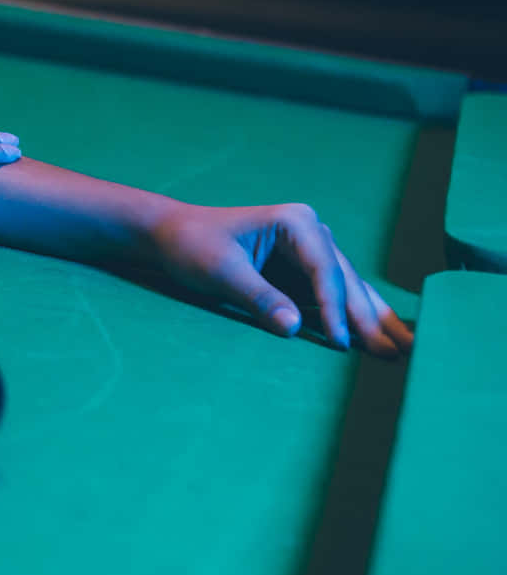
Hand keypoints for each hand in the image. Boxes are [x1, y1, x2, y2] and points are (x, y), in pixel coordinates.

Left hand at [144, 202, 412, 355]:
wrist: (170, 235)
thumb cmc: (192, 246)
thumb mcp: (221, 272)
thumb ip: (258, 298)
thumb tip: (294, 328)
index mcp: (295, 222)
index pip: (324, 271)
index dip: (335, 309)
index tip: (342, 342)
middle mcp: (312, 231)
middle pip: (345, 280)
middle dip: (370, 317)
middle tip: (398, 352)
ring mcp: (311, 250)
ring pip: (348, 288)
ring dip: (373, 319)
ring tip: (404, 348)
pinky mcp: (303, 270)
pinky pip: (334, 296)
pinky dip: (354, 317)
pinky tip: (380, 336)